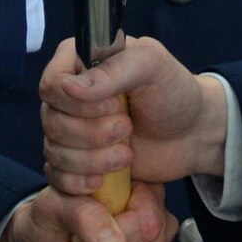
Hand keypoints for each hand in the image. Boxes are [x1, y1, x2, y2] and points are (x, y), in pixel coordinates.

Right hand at [39, 35, 228, 193]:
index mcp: (79, 60)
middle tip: (128, 128)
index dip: (79, 103)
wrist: (190, 133)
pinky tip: (103, 180)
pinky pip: (57, 175)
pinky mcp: (76, 159)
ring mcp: (69, 127)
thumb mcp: (152, 65)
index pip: (52, 84)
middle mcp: (68, 93)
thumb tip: (69, 87)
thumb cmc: (173, 91)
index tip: (116, 106)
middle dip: (92, 133)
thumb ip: (113, 70)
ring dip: (92, 159)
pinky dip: (78, 181)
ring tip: (127, 154)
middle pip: (51, 121)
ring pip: (54, 150)